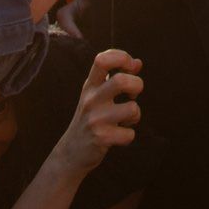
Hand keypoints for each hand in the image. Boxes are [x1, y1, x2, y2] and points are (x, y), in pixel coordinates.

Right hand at [51, 49, 142, 173]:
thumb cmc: (90, 118)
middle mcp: (91, 99)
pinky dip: (128, 135)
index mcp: (90, 85)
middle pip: (121, 81)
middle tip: (133, 95)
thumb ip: (115, 76)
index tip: (131, 67)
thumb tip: (138, 63)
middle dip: (137, 85)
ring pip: (132, 109)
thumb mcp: (97, 94)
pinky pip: (129, 134)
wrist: (70, 152)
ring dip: (135, 114)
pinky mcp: (101, 138)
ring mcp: (95, 119)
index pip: (102, 59)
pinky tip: (118, 135)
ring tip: (126, 119)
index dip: (122, 57)